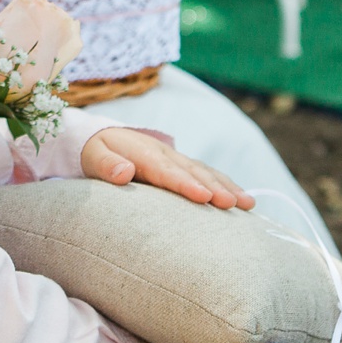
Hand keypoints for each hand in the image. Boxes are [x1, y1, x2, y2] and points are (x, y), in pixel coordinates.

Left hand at [80, 127, 255, 210]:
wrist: (103, 137)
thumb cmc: (98, 153)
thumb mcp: (94, 157)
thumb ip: (106, 166)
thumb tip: (124, 172)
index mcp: (144, 154)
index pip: (166, 171)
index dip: (185, 184)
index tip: (204, 197)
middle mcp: (166, 154)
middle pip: (193, 172)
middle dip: (215, 188)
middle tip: (233, 205)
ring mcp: (178, 159)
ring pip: (206, 173)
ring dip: (228, 187)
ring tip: (248, 204)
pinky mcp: (184, 166)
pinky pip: (208, 175)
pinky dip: (227, 185)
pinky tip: (244, 201)